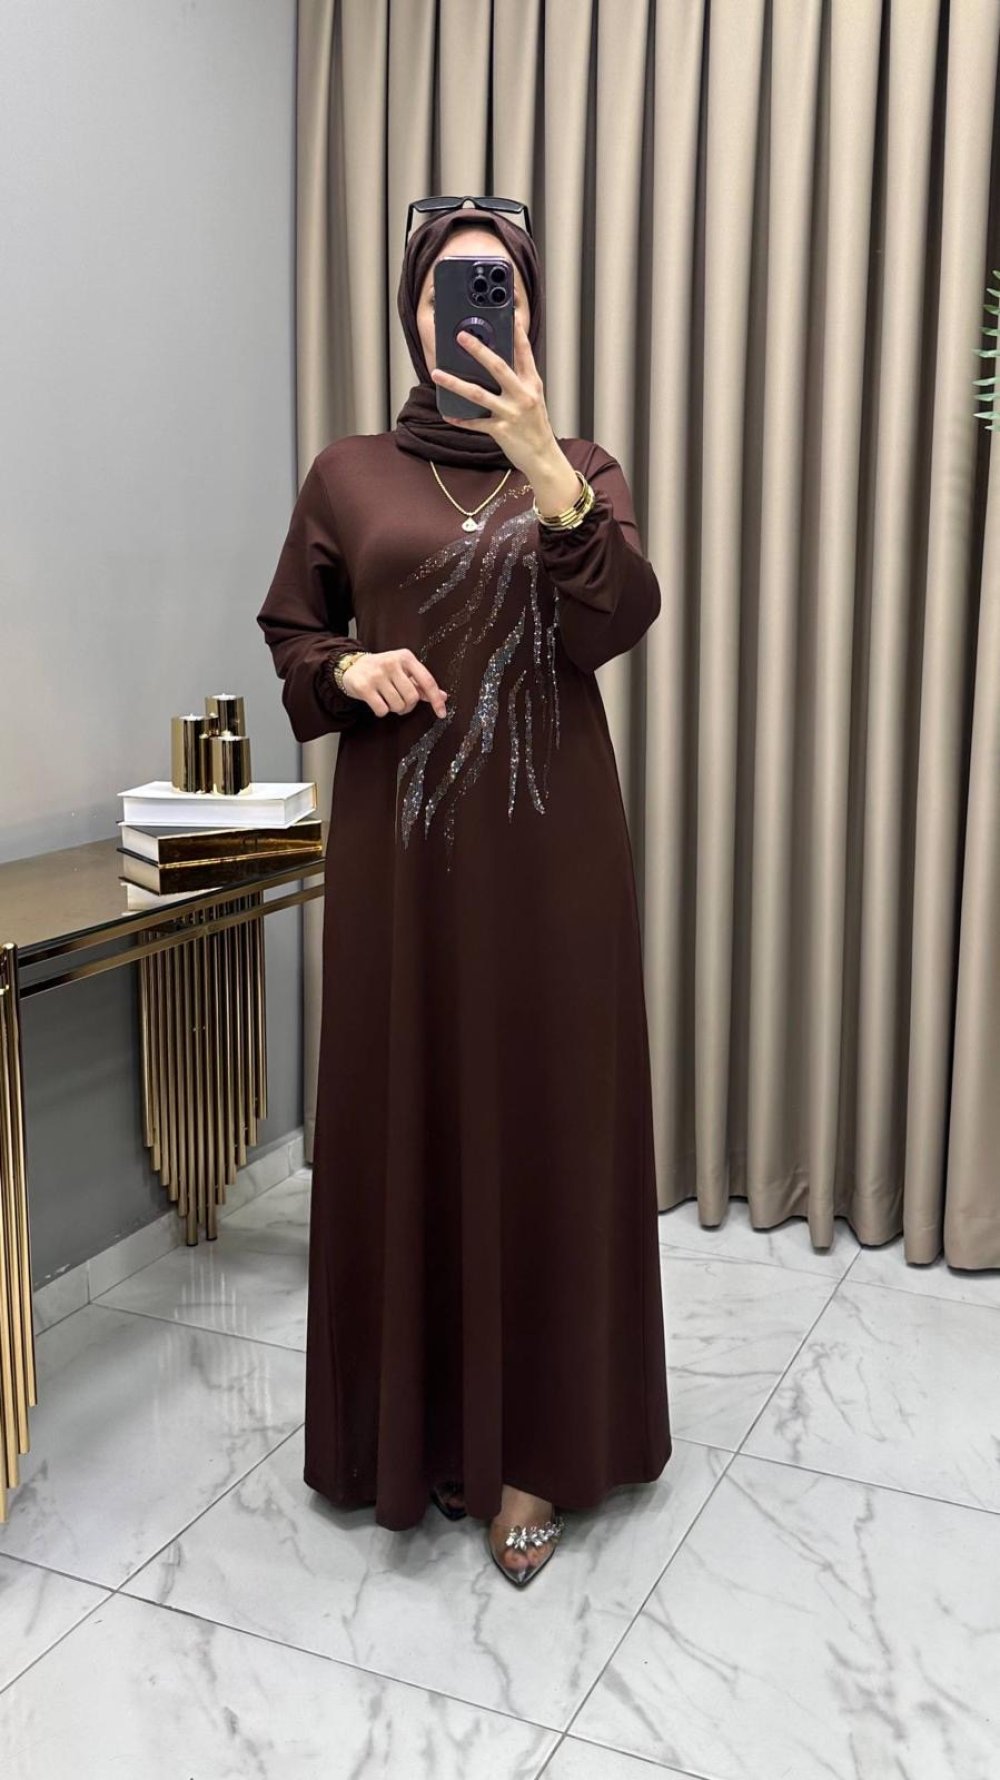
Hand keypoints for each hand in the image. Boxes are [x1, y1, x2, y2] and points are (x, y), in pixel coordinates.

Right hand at [341, 648, 447, 719]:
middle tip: (401, 703)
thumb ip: (422, 684)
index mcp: (406, 657)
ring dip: (394, 709)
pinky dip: (382, 711)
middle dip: (408, 706)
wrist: (352, 666)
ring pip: (397, 705)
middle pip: (412, 698)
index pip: (427, 681)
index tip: (442, 713)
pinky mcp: (364, 686)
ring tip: (388, 700)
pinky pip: (382, 710)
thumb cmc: (383, 670)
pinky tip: (377, 702)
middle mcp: (392, 663)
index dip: (436, 700)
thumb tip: (443, 696)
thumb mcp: (404, 671)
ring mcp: (377, 674)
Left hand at [429, 316, 578, 510]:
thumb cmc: (536, 427)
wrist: (544, 458)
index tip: (508, 312)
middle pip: (498, 367)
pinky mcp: (501, 430)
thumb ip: (519, 381)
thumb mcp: (533, 399)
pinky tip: (448, 414)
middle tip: (461, 336)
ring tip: (437, 373)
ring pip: (478, 394)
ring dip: (455, 383)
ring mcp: (511, 413)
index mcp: (532, 384)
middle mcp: (523, 395)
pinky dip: (461, 419)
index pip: (524, 352)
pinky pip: (475, 423)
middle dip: (478, 350)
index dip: (516, 331)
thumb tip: (495, 364)